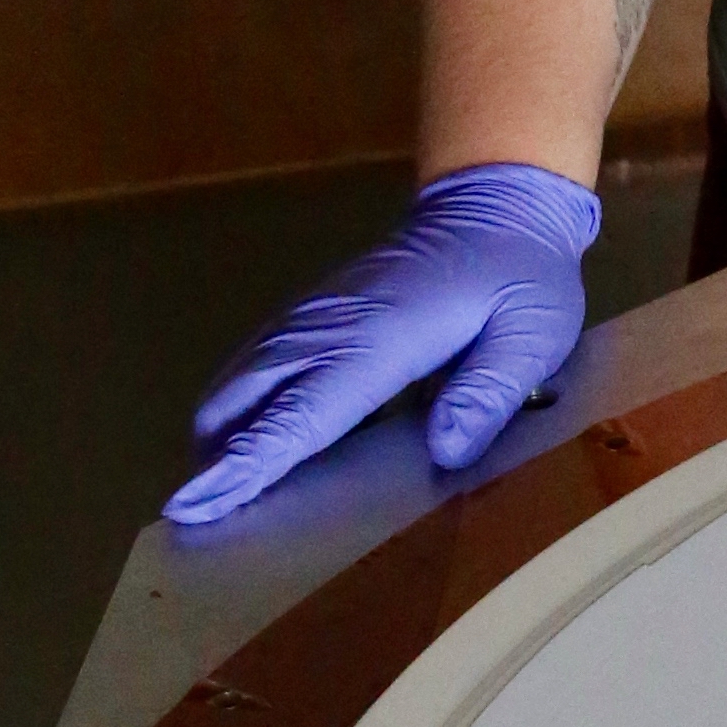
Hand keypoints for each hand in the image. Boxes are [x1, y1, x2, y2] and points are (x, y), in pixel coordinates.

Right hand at [165, 164, 603, 528]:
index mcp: (379, 340)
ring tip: (216, 494)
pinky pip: (256, 364)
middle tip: (202, 520)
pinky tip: (249, 442)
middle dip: (216, 458)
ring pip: (238, 381)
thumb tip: (445, 452)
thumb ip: (489, 391)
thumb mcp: (531, 333)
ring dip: (220, 433)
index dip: (248, 463)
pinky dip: (238, 406)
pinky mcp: (317, 316)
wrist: (494, 206)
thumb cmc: (520, 276)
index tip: (195, 502)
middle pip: (243, 400)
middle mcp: (329, 329)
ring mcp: (316, 318)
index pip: (299, 413)